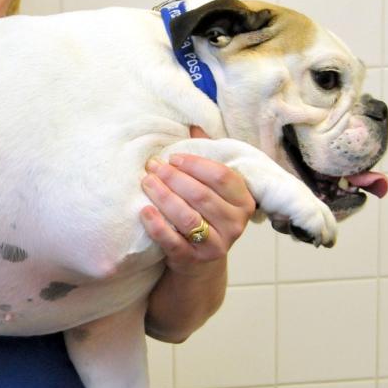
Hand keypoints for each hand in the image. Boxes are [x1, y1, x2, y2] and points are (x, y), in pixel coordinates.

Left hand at [139, 126, 255, 277]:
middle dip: (174, 177)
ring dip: (164, 197)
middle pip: (202, 195)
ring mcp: (216, 245)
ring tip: (146, 182)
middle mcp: (235, 224)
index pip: (223, 177)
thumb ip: (207, 159)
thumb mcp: (212, 190)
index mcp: (243, 201)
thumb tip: (194, 125)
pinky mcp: (193, 260)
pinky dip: (157, 225)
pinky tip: (144, 210)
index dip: (196, 164)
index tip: (173, 157)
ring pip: (187, 217)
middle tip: (152, 166)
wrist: (199, 262)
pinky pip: (173, 241)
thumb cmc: (205, 215)